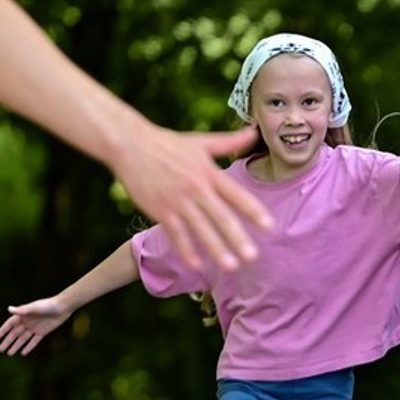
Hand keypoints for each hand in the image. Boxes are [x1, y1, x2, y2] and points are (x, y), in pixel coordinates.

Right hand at [0, 298, 71, 356]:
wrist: (63, 307)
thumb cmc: (48, 305)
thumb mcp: (34, 307)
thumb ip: (22, 310)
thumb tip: (9, 309)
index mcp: (23, 315)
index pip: (9, 324)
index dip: (3, 331)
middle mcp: (27, 322)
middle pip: (15, 334)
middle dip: (7, 341)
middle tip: (0, 350)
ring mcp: (34, 328)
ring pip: (23, 339)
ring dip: (16, 346)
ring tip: (9, 354)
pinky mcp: (42, 332)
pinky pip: (34, 341)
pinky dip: (29, 347)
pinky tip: (23, 353)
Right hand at [109, 126, 271, 271]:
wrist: (129, 145)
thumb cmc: (167, 144)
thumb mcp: (201, 142)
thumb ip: (229, 142)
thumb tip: (253, 132)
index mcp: (210, 173)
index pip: (237, 195)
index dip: (254, 211)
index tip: (270, 226)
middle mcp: (197, 189)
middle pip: (221, 217)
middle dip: (237, 238)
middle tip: (253, 257)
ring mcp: (178, 202)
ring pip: (200, 229)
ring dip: (216, 249)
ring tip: (231, 266)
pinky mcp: (160, 210)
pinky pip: (176, 234)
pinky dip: (186, 250)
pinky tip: (197, 266)